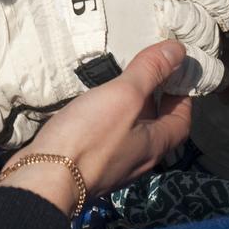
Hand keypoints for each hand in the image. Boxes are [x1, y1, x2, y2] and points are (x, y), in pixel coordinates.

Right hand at [0, 42, 191, 212]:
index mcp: (154, 144)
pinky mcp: (87, 164)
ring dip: (129, 109)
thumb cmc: (90, 137)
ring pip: (129, 132)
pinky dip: (106, 119)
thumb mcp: (124, 96)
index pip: (181, 121)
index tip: (176, 74)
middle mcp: (137, 158)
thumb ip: (150, 72)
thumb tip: (179, 50)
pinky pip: (105, 137)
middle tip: (147, 70)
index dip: (183, 97)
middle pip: (156, 126)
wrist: (46, 178)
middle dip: (155, 99)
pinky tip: (90, 106)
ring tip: (117, 83)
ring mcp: (111, 163)